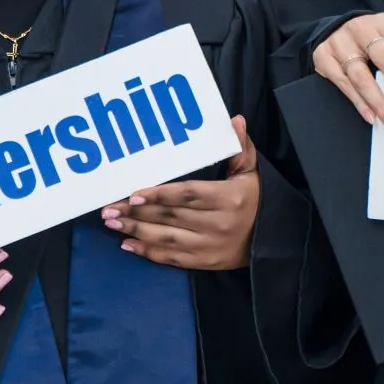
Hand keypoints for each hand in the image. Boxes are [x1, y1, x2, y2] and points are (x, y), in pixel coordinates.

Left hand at [102, 116, 259, 270]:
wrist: (274, 240)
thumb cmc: (257, 200)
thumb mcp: (252, 172)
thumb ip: (240, 147)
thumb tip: (234, 120)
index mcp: (228, 198)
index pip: (188, 195)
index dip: (160, 195)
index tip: (134, 193)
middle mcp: (218, 224)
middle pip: (170, 217)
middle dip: (136, 212)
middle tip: (109, 207)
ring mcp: (210, 246)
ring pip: (167, 239)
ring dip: (136, 231)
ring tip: (112, 223)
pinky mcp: (205, 262)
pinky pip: (173, 259)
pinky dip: (149, 252)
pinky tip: (128, 244)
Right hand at [312, 13, 383, 130]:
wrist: (333, 30)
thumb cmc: (368, 40)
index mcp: (382, 23)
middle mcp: (360, 29)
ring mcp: (339, 43)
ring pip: (362, 78)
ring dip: (379, 103)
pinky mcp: (323, 58)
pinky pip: (343, 85)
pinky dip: (359, 103)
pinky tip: (371, 117)